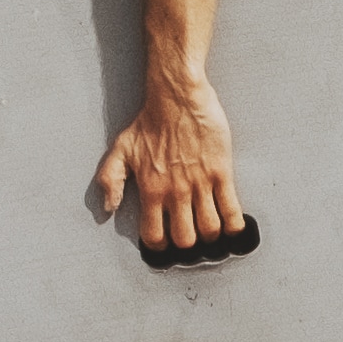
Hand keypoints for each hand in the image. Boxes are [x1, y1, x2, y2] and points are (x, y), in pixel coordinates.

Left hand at [93, 74, 244, 262]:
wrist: (177, 97)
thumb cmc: (149, 121)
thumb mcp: (120, 150)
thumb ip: (111, 180)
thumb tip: (108, 208)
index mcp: (151, 189)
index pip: (154, 236)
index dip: (159, 244)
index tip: (165, 241)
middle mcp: (176, 192)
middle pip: (185, 238)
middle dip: (187, 243)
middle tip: (189, 234)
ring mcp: (200, 183)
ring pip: (210, 229)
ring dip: (210, 235)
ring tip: (209, 229)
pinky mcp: (221, 173)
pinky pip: (231, 209)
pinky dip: (234, 224)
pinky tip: (232, 225)